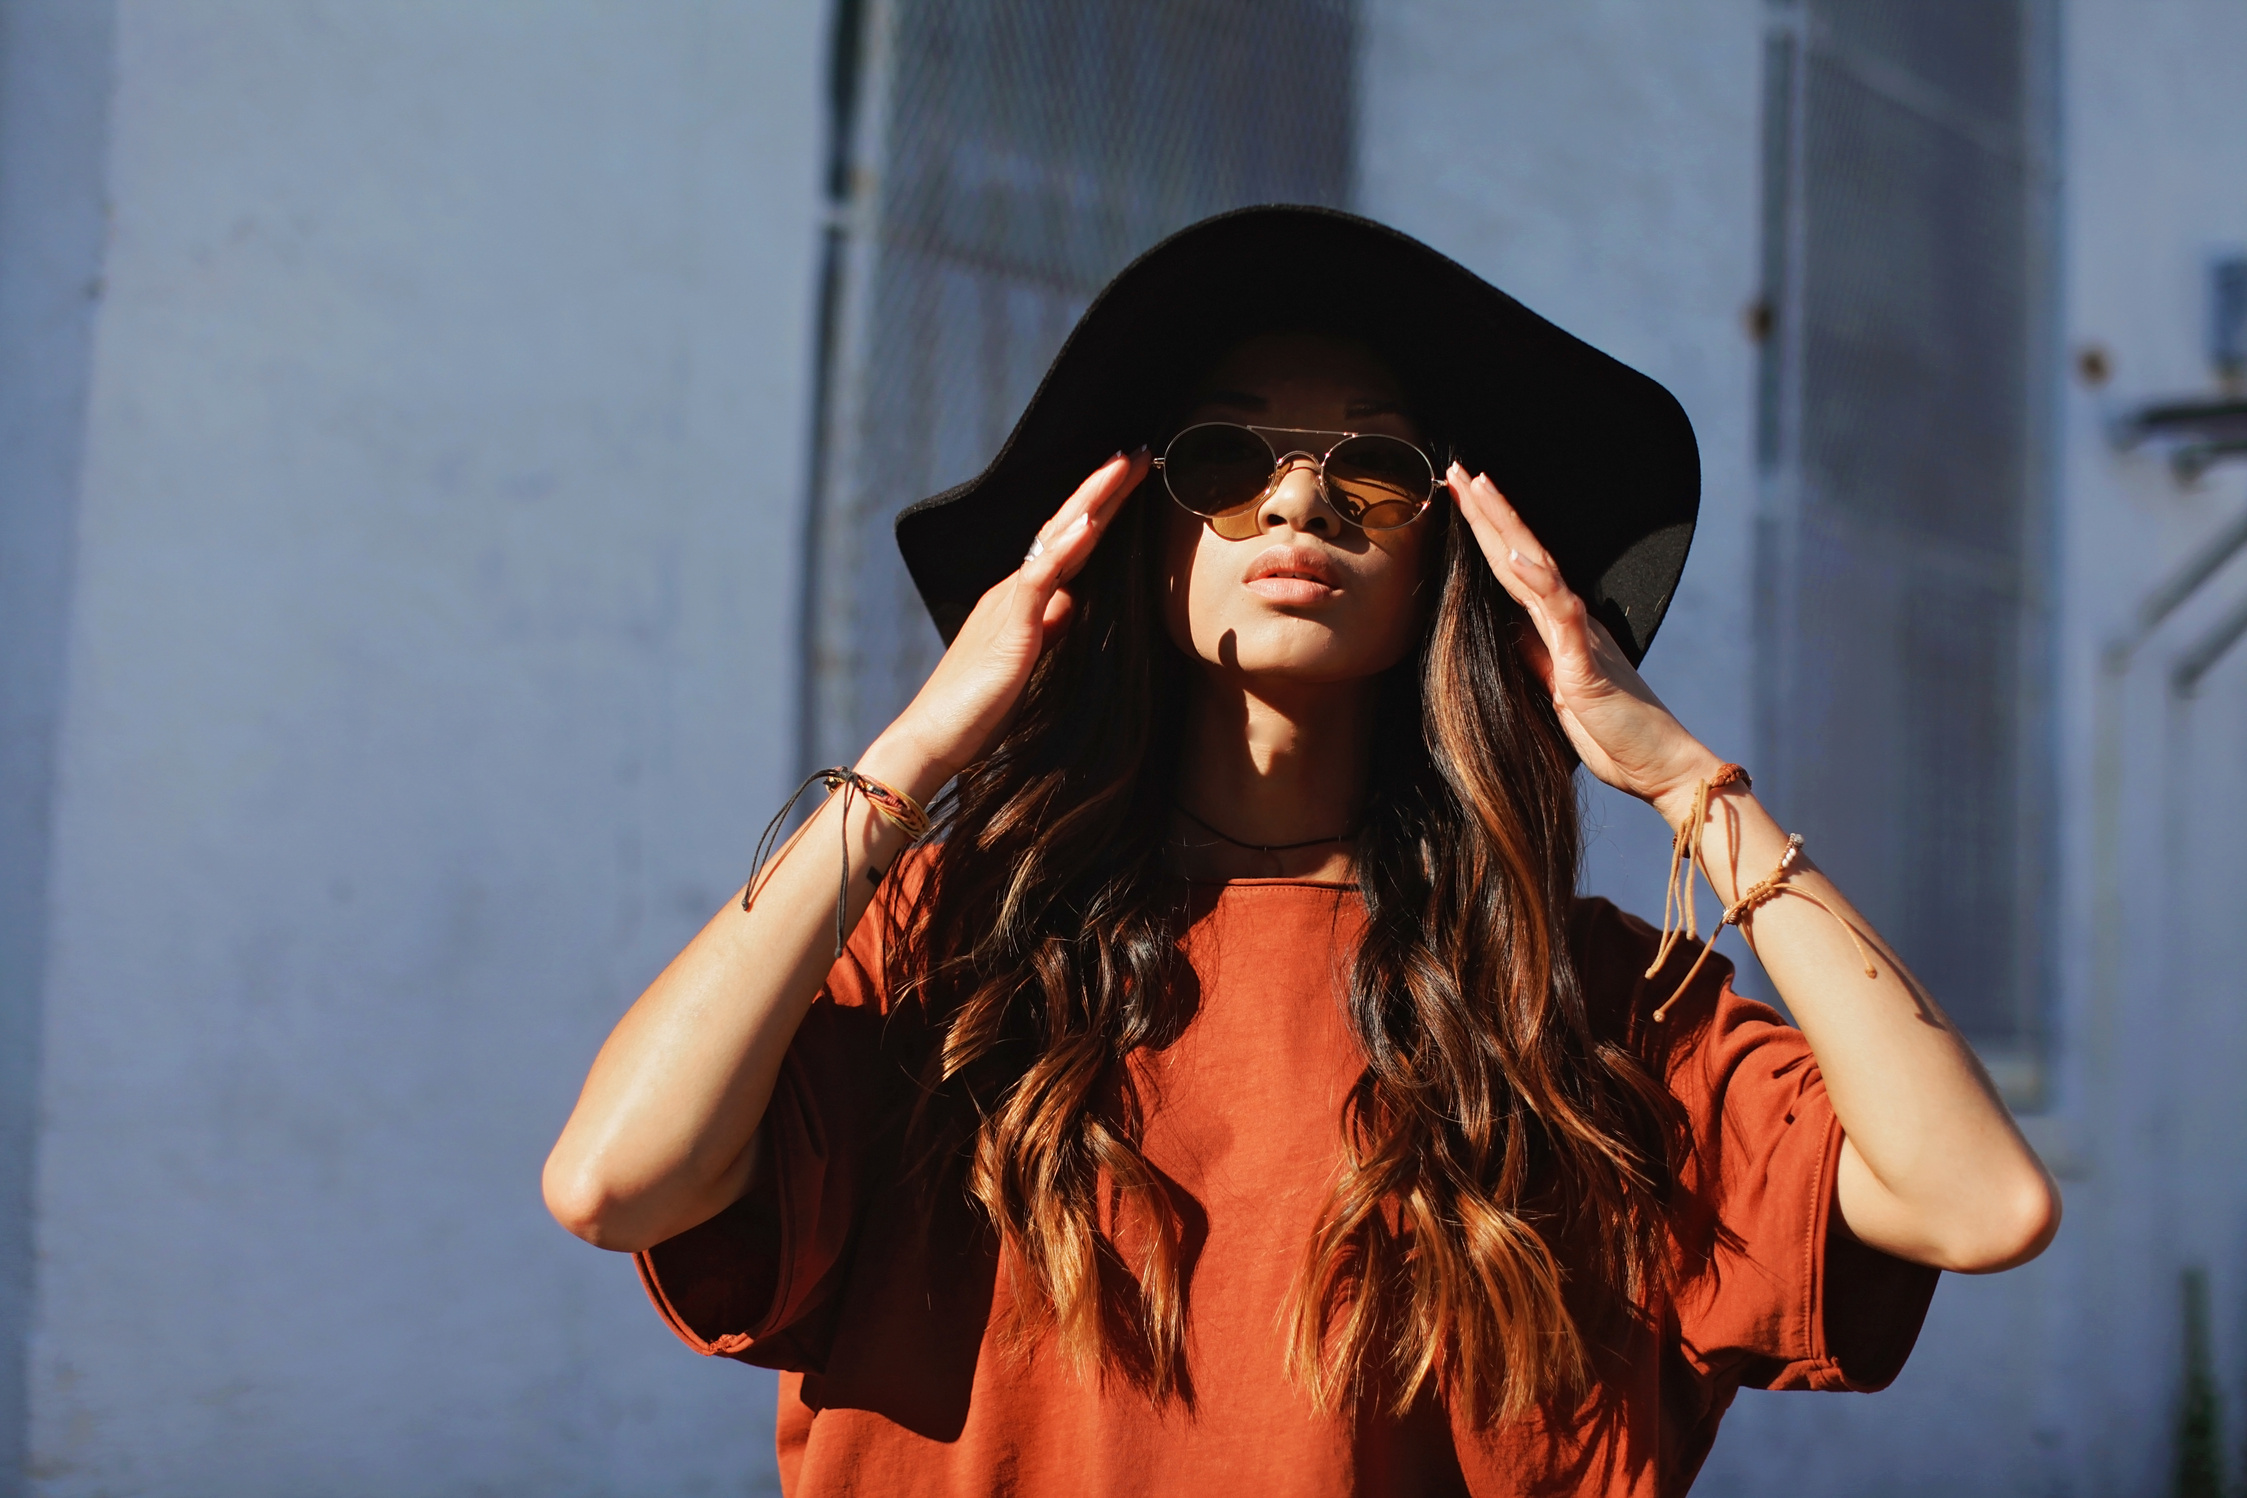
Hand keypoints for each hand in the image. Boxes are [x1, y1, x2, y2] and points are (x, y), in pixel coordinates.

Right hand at [866, 450, 1150, 798]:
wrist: (932, 739)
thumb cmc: (979, 712)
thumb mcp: (1028, 665)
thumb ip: (1050, 631)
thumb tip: (1074, 606)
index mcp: (1021, 600)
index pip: (1068, 544)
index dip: (1100, 511)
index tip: (1129, 481)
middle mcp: (1013, 591)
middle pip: (1065, 528)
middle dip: (1102, 489)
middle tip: (1136, 452)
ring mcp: (1010, 604)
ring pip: (1055, 540)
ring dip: (1090, 501)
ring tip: (1120, 467)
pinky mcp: (1009, 628)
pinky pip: (1040, 578)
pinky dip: (1065, 547)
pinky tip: (1089, 523)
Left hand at [1446, 464, 1719, 822]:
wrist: (1661, 767)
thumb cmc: (1616, 735)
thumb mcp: (1558, 693)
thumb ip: (1537, 659)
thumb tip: (1512, 633)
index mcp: (1560, 628)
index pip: (1514, 570)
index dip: (1487, 534)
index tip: (1461, 498)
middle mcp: (1570, 620)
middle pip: (1520, 554)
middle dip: (1487, 512)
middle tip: (1458, 469)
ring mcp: (1579, 636)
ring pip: (1537, 566)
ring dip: (1507, 526)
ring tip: (1480, 487)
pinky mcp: (1586, 662)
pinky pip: (1562, 613)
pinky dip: (1539, 581)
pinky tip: (1516, 554)